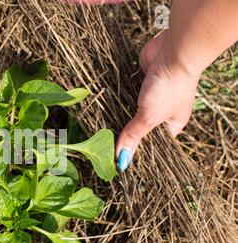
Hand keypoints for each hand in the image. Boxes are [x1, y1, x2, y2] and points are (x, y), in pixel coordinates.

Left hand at [116, 30, 201, 170]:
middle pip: (138, 128)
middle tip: (104, 146)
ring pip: (129, 111)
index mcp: (171, 125)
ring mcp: (151, 96)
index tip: (117, 160)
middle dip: (123, 134)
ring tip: (98, 131)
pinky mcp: (140, 82)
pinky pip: (125, 95)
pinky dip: (116, 100)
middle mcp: (162, 112)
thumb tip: (122, 161)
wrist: (173, 51)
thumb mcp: (149, 117)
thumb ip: (133, 136)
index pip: (151, 144)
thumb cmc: (170, 87)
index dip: (135, 151)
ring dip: (117, 116)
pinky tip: (102, 109)